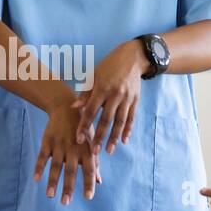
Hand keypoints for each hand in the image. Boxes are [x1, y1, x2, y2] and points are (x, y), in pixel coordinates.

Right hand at [33, 98, 100, 204]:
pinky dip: (39, 167)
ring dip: (52, 181)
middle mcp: (73, 148)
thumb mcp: (91, 143)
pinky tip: (36, 179)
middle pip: (70, 171)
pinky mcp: (47, 141)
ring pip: (55, 166)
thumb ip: (94, 163)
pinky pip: (42, 156)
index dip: (89, 183)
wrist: (66, 108)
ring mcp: (59, 145)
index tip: (88, 197)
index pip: (89, 169)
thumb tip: (99, 181)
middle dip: (68, 187)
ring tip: (50, 195)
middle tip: (65, 202)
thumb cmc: (82, 130)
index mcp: (86, 150)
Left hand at [72, 39, 148, 153]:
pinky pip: (131, 117)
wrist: (133, 57)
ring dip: (114, 137)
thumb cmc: (109, 66)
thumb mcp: (94, 75)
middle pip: (106, 119)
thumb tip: (75, 107)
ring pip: (120, 121)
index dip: (84, 125)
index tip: (79, 139)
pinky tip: (124, 141)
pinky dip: (128, 130)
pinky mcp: (135, 100)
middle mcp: (115, 94)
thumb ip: (85, 93)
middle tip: (94, 152)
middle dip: (99, 137)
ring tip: (108, 151)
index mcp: (102, 88)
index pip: (91, 110)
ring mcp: (127, 98)